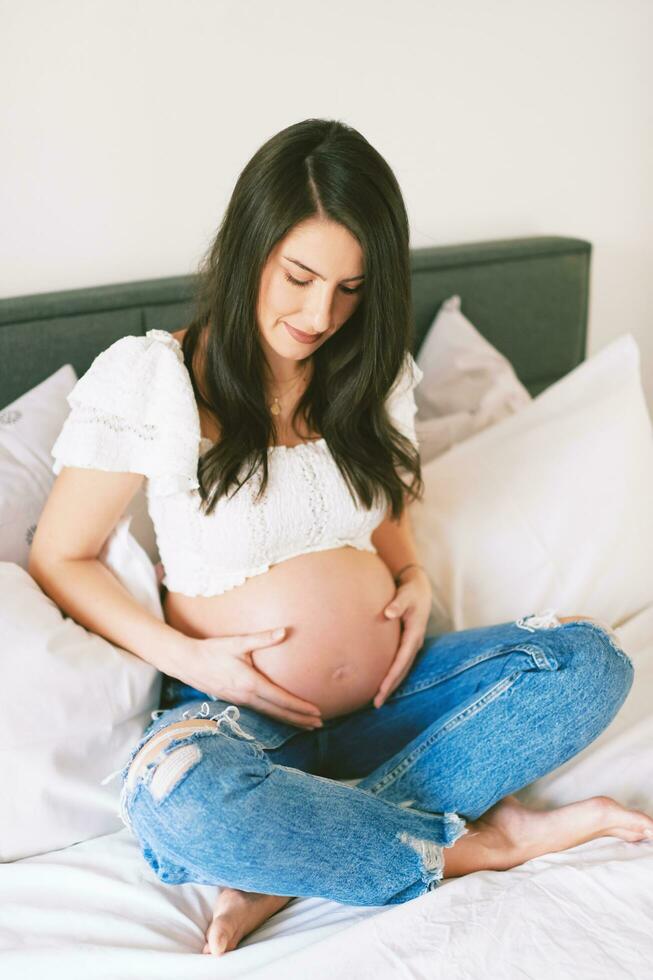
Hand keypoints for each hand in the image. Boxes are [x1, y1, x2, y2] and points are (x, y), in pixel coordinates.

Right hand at [176, 628, 322, 728]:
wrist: (186, 662)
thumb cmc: (212, 650)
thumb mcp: (237, 642)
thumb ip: (262, 638)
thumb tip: (284, 631)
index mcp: (250, 683)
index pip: (281, 699)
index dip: (300, 707)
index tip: (316, 712)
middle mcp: (246, 697)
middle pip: (278, 713)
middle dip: (299, 720)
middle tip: (319, 725)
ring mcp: (239, 702)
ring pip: (269, 716)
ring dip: (289, 721)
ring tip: (306, 726)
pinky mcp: (234, 702)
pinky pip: (259, 713)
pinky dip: (274, 718)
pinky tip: (282, 718)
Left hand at [373, 567, 431, 708]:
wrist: (419, 587)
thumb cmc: (411, 591)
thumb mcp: (405, 595)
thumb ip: (398, 604)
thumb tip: (389, 613)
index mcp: (414, 634)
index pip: (401, 661)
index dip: (391, 677)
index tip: (380, 691)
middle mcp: (415, 643)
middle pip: (402, 671)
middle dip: (390, 688)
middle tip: (376, 704)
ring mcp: (412, 644)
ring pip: (402, 669)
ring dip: (392, 684)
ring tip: (378, 699)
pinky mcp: (407, 642)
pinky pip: (400, 662)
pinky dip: (393, 673)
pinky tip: (383, 681)